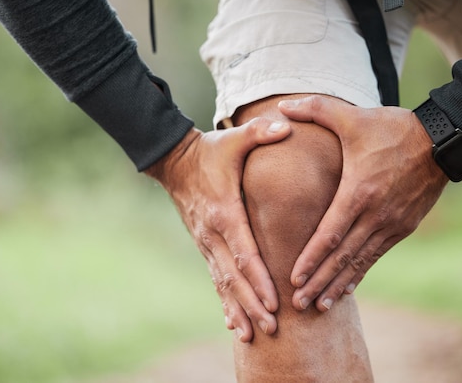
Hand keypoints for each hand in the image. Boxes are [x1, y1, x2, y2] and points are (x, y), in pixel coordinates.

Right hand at [146, 118, 290, 341]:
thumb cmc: (210, 151)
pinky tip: (232, 322)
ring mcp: (205, 242)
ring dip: (237, 309)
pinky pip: (214, 277)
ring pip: (222, 282)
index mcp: (224, 212)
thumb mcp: (234, 138)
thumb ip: (260, 132)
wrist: (174, 161)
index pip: (244, 252)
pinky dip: (224, 300)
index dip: (259, 279)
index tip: (273, 302)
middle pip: (233, 277)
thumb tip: (287, 126)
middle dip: (252, 304)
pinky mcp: (204, 245)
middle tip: (271, 328)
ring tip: (252, 335)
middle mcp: (212, 234)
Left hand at [278, 96, 447, 311]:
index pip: (330, 234)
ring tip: (318, 306)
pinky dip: (359, 274)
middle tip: (298, 304)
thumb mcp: (352, 116)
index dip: (311, 258)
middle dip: (318, 282)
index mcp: (358, 192)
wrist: (440, 139)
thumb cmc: (391, 128)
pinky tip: (345, 289)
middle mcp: (375, 214)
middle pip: (342, 257)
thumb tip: (281, 104)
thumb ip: (315, 109)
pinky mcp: (402, 227)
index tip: (293, 277)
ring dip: (337, 285)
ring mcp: (391, 224)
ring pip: (360, 262)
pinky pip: (376, 256)